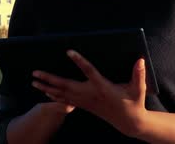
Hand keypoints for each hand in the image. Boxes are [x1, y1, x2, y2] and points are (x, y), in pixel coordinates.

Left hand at [31, 50, 147, 137]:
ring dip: (46, 88)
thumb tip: (141, 59)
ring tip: (33, 82)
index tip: (69, 52)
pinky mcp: (83, 105)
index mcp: (102, 87)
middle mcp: (90, 94)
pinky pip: (65, 101)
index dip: (79, 61)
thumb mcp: (138, 89)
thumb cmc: (134, 103)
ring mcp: (85, 101)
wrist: (129, 122)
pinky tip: (44, 92)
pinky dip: (53, 96)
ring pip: (62, 94)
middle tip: (35, 72)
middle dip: (49, 79)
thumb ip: (138, 74)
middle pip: (66, 85)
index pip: (89, 71)